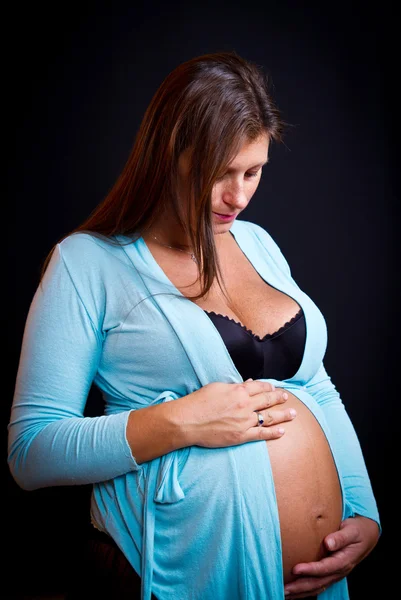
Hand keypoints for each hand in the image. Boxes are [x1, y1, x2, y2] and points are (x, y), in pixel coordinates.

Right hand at [176, 378, 295, 447]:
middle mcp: (245, 405)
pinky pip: (262, 434)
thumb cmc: (198, 402)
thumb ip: (234, 386)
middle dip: (279, 397)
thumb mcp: (217, 387)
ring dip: (283, 414)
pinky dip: (274, 433)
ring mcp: (244, 421)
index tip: (272, 386)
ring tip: (293, 413)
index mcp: (239, 391)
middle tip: (287, 397)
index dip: (267, 386)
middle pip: (267, 400)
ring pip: (269, 417)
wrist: (188, 421)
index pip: (259, 386)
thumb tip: (246, 384)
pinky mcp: (241, 436)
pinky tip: (283, 431)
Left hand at [283, 515, 379, 597]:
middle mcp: (339, 571)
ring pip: (317, 587)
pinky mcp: (331, 574)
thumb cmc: (357, 530)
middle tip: (284, 588)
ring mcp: (335, 574)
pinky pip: (317, 585)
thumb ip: (340, 537)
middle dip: (301, 587)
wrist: (366, 535)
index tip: (295, 569)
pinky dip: (305, 590)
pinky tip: (294, 591)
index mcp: (344, 560)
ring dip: (301, 592)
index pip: (325, 568)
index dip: (310, 570)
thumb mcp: (352, 531)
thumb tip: (328, 543)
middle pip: (318, 582)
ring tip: (284, 593)